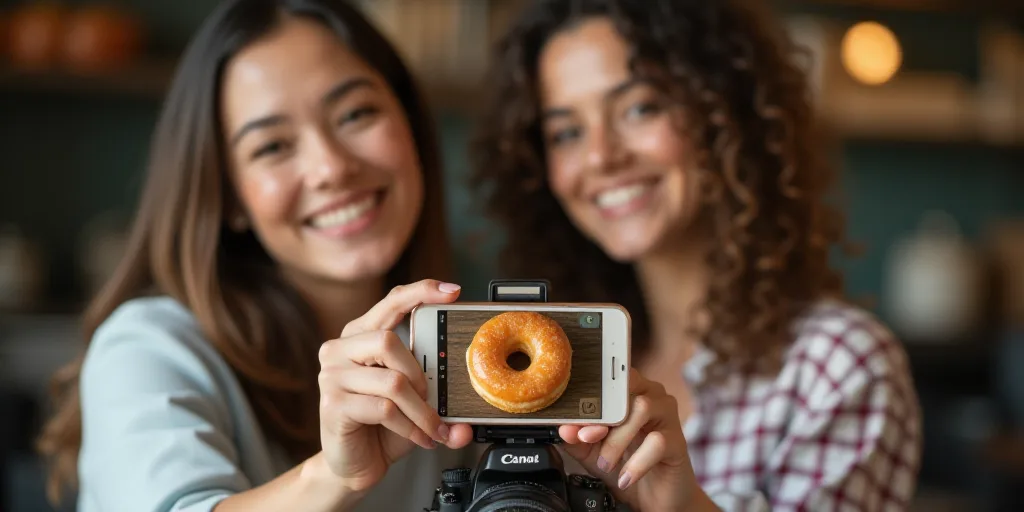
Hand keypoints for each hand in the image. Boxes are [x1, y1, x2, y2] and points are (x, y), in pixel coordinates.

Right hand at [317, 279, 473, 493]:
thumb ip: (442, 404)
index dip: (421, 292)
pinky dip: (410, 426)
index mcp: (361, 336)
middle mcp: (340, 349)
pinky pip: (383, 409)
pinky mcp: (332, 404)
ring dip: (421, 411)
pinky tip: (419, 438)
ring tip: (432, 427)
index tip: (452, 291)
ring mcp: (332, 376)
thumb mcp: (416, 404)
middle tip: (431, 397)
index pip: (391, 302)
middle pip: (387, 341)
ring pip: (391, 382)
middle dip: (419, 373)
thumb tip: (465, 426)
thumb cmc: (384, 426)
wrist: (356, 463)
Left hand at [558, 368, 700, 511]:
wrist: (655, 497)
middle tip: (586, 439)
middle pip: (625, 386)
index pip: (608, 377)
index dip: (588, 395)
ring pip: (642, 408)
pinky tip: (625, 478)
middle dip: (602, 414)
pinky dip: (636, 463)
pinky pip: (657, 442)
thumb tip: (564, 429)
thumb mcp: (593, 452)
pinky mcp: (678, 439)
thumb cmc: (626, 464)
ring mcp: (667, 414)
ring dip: (617, 439)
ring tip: (606, 464)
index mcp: (628, 390)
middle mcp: (650, 394)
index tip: (572, 420)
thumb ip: (578, 439)